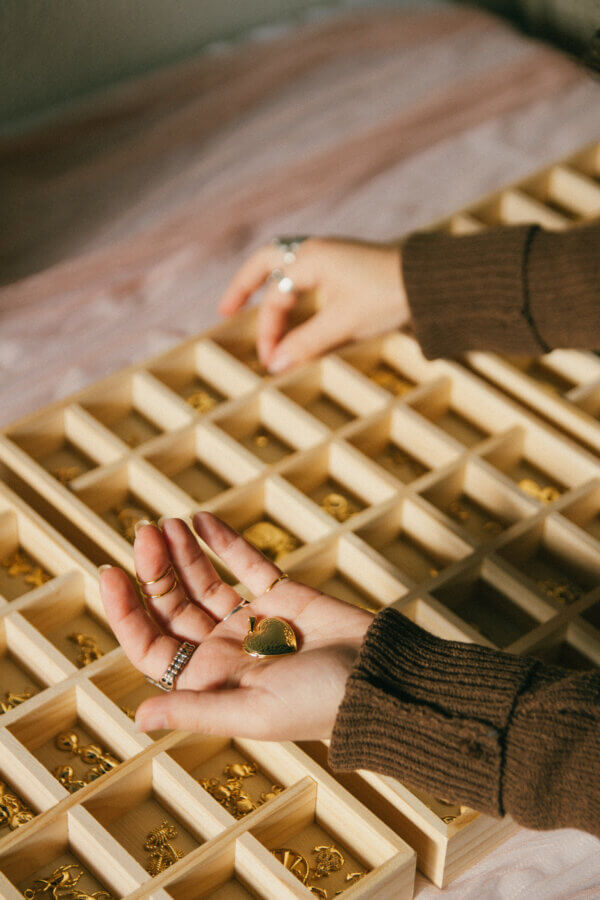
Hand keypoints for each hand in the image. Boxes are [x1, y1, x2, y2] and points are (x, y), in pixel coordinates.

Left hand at [99, 513, 372, 739]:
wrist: (378, 679)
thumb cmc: (318, 706)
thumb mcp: (251, 711)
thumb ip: (195, 709)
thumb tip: (137, 718)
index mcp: (210, 680)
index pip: (152, 645)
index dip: (127, 611)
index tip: (111, 571)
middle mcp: (225, 650)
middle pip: (174, 605)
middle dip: (156, 569)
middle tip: (146, 532)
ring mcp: (252, 620)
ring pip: (204, 580)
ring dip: (183, 552)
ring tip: (168, 522)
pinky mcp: (282, 595)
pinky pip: (245, 564)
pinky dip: (224, 542)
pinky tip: (203, 520)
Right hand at [218, 237, 409, 372]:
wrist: (432, 282)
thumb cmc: (387, 296)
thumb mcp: (343, 324)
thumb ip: (306, 344)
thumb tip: (274, 365)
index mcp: (311, 258)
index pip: (275, 293)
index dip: (267, 328)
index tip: (269, 358)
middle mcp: (317, 251)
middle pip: (268, 263)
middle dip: (246, 287)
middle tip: (226, 309)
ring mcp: (332, 256)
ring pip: (288, 268)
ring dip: (273, 292)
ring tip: (260, 313)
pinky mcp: (347, 267)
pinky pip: (308, 275)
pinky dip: (294, 293)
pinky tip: (294, 310)